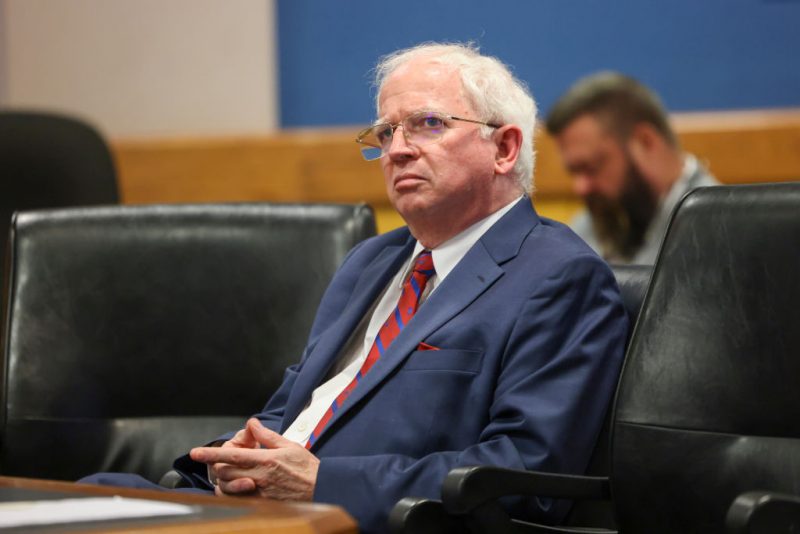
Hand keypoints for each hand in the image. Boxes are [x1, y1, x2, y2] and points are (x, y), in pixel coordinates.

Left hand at [190, 418, 318, 500]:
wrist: (322, 489)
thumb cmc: (307, 468)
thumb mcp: (289, 446)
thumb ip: (267, 435)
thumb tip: (253, 423)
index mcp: (266, 460)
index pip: (231, 456)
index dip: (210, 454)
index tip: (195, 453)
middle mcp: (260, 478)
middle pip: (225, 473)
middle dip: (218, 467)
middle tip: (220, 462)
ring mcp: (260, 494)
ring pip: (229, 489)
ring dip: (223, 482)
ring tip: (226, 475)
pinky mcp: (263, 505)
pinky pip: (238, 501)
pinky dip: (232, 494)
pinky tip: (236, 489)